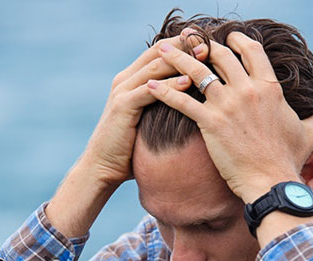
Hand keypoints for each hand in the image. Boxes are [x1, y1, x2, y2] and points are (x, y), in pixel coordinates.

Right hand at [46, 33, 201, 237]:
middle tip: (209, 42)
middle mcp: (126, 78)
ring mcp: (122, 90)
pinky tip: (189, 83)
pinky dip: (169, 85)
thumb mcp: (150, 120)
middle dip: (185, 45)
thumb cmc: (130, 147)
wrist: (103, 166)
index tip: (208, 42)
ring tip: (204, 56)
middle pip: (159, 51)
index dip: (184, 44)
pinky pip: (149, 90)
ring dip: (181, 60)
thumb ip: (164, 105)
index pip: (161, 51)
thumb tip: (193, 102)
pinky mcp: (122, 105)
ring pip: (155, 66)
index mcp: (133, 78)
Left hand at [147, 32, 312, 202]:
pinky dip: (163, 91)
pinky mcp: (210, 122)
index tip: (225, 39)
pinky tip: (149, 86)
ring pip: (196, 71)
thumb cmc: (288, 161)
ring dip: (176, 57)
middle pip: (220, 55)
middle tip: (187, 41)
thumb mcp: (308, 133)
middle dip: (202, 45)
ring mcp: (228, 104)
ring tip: (161, 50)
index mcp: (270, 87)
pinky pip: (181, 101)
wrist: (272, 182)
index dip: (236, 40)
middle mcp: (248, 90)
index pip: (250, 51)